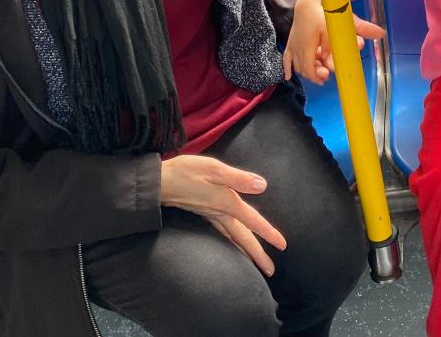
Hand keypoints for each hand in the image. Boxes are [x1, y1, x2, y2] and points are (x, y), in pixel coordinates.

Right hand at [159, 155, 286, 274]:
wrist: (157, 183)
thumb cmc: (185, 172)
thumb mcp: (214, 169)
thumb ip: (238, 178)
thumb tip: (262, 185)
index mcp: (226, 203)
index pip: (252, 221)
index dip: (268, 232)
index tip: (283, 246)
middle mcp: (220, 213)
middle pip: (242, 238)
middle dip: (257, 255)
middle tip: (270, 271)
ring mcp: (210, 216)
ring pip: (232, 239)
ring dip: (244, 252)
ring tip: (254, 264)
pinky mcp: (202, 213)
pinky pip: (221, 234)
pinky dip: (230, 243)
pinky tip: (230, 244)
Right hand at [283, 0, 384, 84]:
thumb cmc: (327, 8)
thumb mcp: (345, 19)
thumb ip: (361, 28)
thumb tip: (380, 33)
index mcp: (311, 40)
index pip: (310, 65)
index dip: (318, 73)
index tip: (328, 75)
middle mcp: (300, 44)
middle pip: (305, 67)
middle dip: (316, 73)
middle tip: (325, 76)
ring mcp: (294, 43)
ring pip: (298, 64)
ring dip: (308, 71)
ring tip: (320, 74)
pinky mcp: (291, 42)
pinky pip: (286, 57)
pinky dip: (287, 67)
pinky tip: (287, 76)